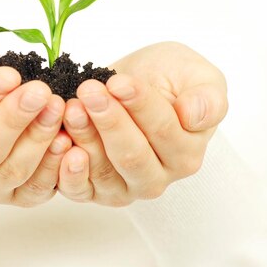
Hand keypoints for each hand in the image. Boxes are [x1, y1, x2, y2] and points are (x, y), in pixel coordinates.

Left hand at [57, 41, 227, 206]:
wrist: (131, 83)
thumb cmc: (168, 78)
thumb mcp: (198, 76)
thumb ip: (208, 98)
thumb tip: (195, 116)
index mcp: (187, 153)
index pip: (164, 131)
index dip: (140, 105)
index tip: (118, 82)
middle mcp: (157, 177)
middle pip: (132, 156)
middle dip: (109, 121)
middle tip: (89, 91)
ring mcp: (124, 187)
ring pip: (103, 171)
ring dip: (84, 138)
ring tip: (71, 107)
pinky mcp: (92, 190)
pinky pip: (79, 189)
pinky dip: (66, 170)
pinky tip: (59, 142)